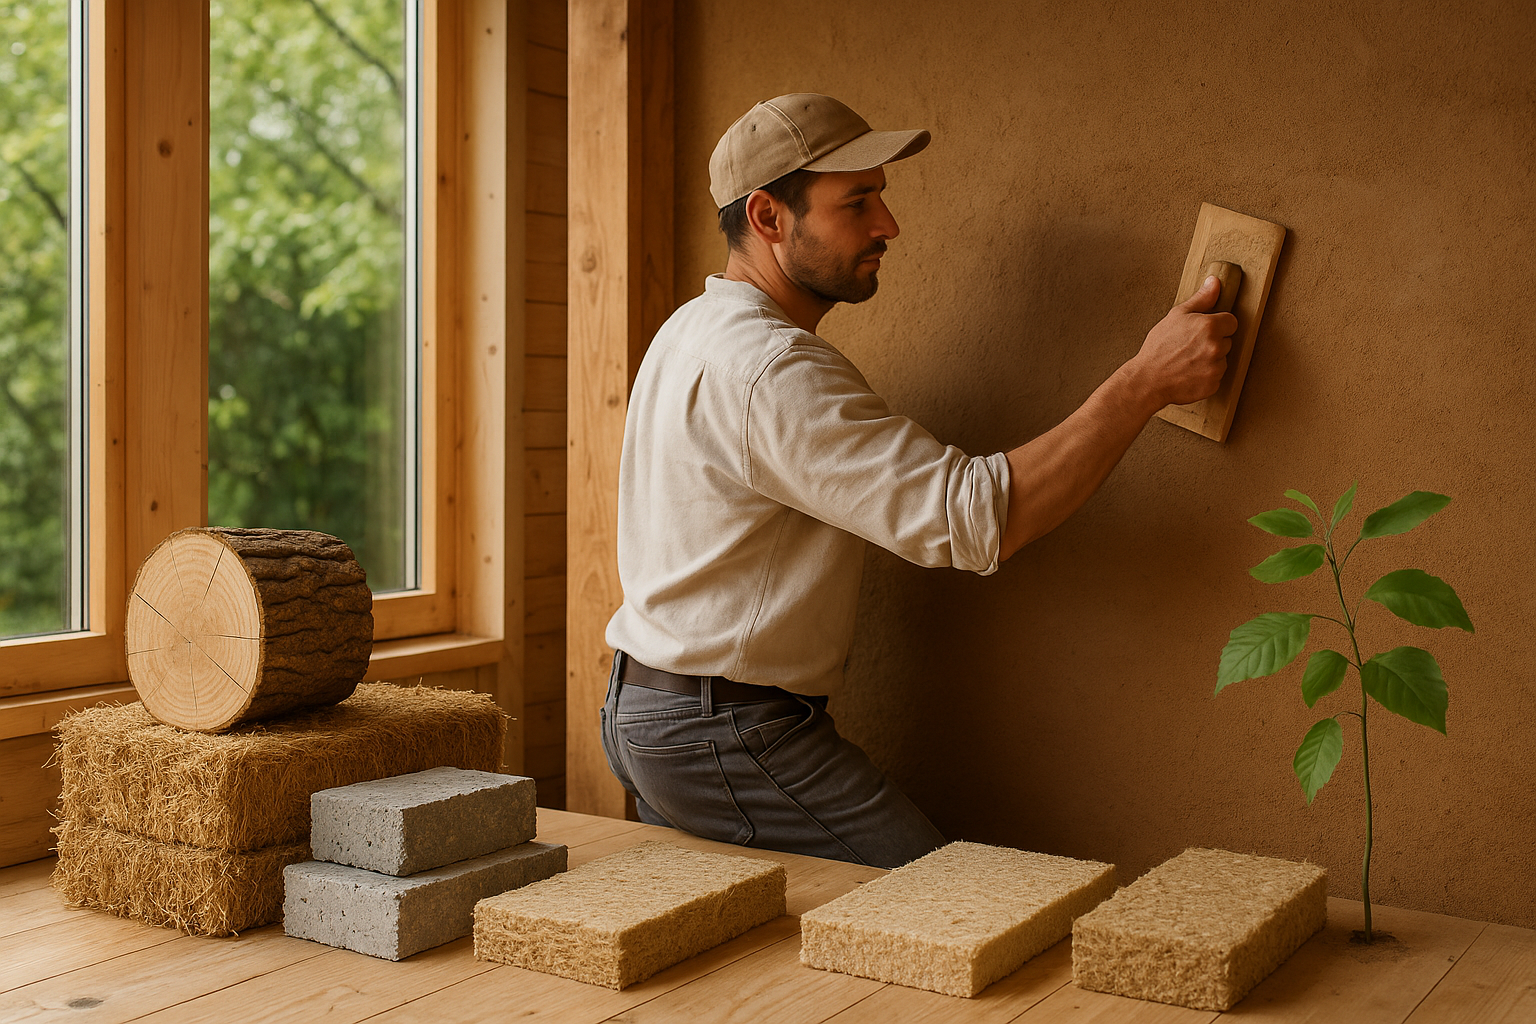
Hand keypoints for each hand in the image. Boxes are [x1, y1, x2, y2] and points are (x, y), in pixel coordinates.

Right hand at [1127, 275, 1236, 408]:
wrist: (1147, 380)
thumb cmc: (1158, 348)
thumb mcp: (1176, 316)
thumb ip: (1201, 299)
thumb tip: (1214, 282)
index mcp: (1209, 326)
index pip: (1231, 322)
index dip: (1218, 325)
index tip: (1204, 331)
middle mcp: (1216, 347)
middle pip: (1227, 341)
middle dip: (1214, 343)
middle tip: (1191, 347)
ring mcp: (1216, 368)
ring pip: (1222, 360)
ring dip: (1211, 360)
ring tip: (1189, 361)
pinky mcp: (1213, 385)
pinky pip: (1216, 377)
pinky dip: (1206, 377)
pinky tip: (1190, 373)